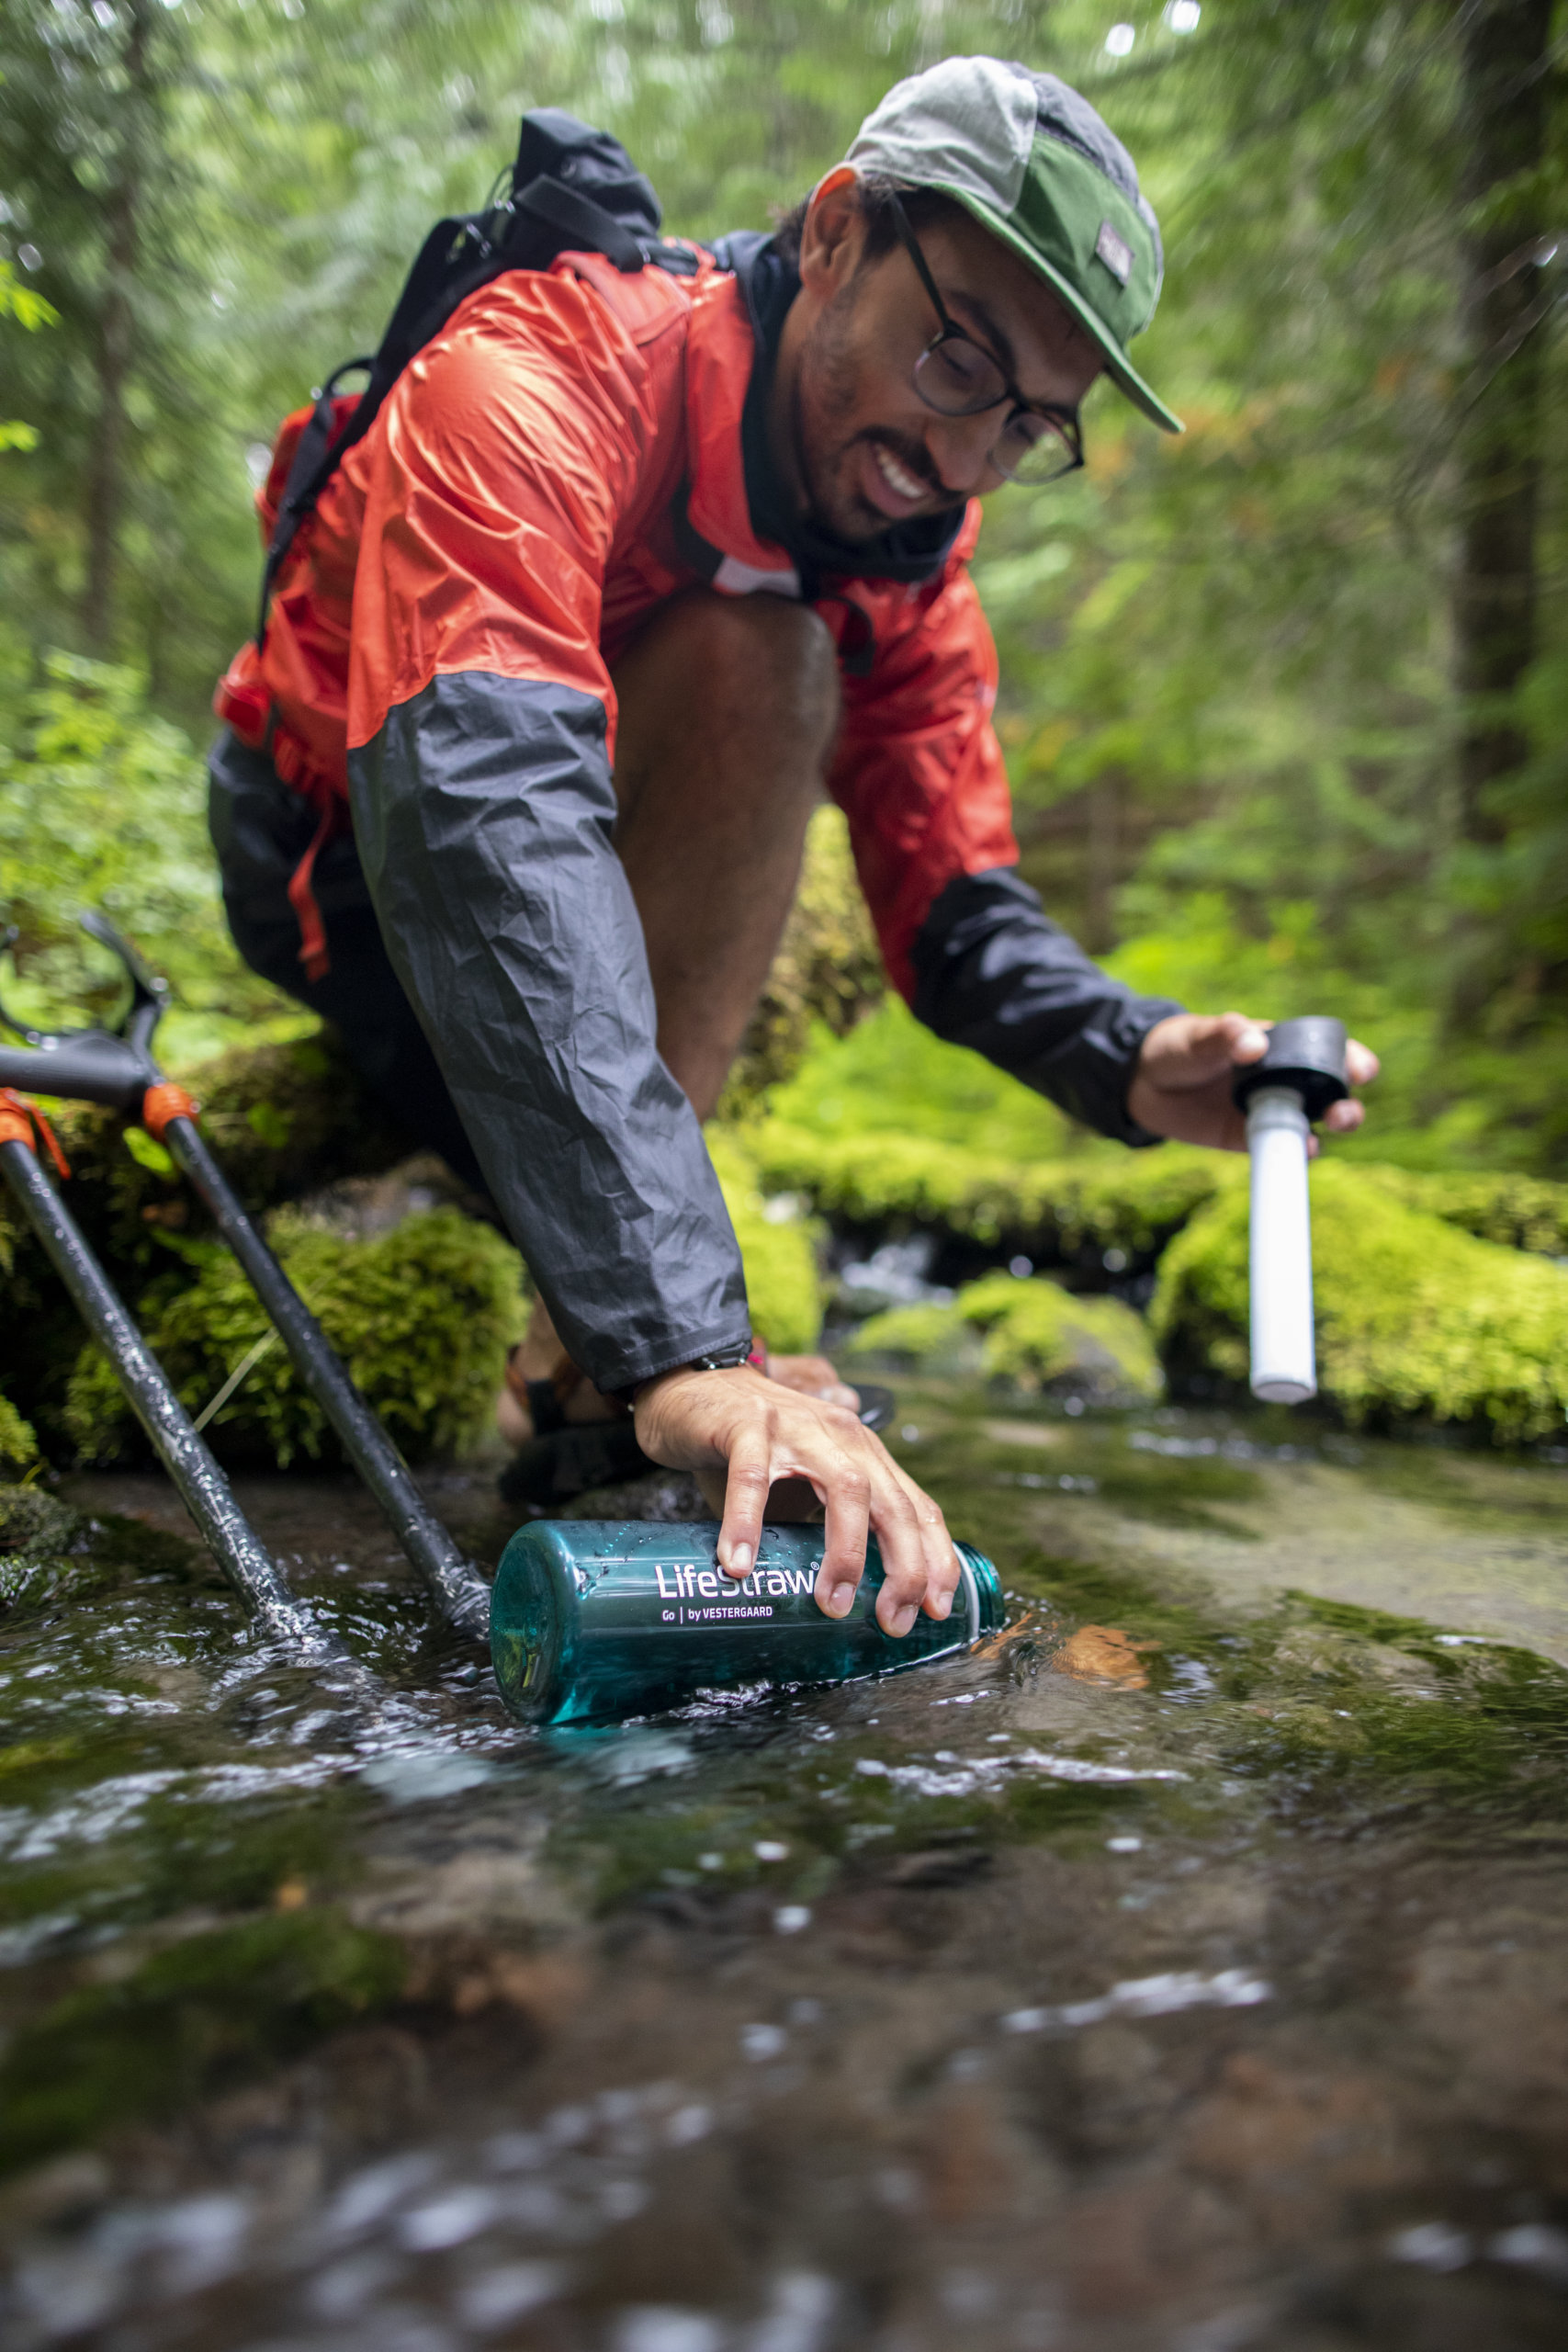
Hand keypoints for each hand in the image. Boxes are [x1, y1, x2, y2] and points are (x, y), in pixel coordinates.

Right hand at [632, 1365, 957, 1636]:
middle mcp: (842, 1437)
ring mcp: (797, 1426)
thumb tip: (841, 1604)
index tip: (937, 1609)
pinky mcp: (746, 1424)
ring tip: (832, 1602)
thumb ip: (824, 1529)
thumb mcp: (803, 1488)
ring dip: (847, 1552)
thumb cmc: (751, 1451)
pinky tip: (739, 1565)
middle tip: (892, 1619)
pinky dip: (748, 1524)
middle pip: (892, 1504)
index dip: (936, 1558)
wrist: (693, 1388)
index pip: (917, 1507)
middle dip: (904, 1567)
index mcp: (863, 1454)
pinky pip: (752, 1478)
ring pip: (845, 1487)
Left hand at [1126, 1012, 1379, 1152]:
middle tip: (1342, 1114)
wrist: (1141, 1082)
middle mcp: (1284, 1080)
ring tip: (1328, 1132)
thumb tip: (1254, 1044)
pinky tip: (1300, 1152)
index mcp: (1282, 1047)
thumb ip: (1223, 1036)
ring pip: (1311, 1125)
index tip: (1361, 1070)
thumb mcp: (1198, 1037)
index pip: (1328, 1052)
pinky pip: (1278, 1148)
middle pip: (1331, 1095)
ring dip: (1327, 1132)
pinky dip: (1292, 1153)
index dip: (1352, 1060)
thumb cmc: (1179, 1046)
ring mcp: (1269, 1111)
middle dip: (1347, 1105)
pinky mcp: (1248, 1139)